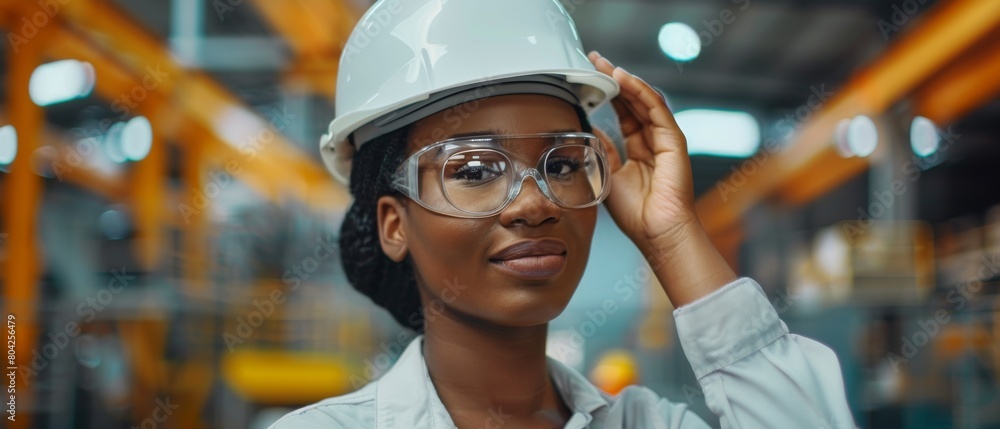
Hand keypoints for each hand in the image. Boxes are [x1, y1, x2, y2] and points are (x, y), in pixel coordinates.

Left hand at [588, 51, 735, 305]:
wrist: (656, 232)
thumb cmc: (635, 214)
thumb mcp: (607, 174)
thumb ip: (601, 149)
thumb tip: (586, 127)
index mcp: (638, 150)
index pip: (623, 113)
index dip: (608, 95)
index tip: (590, 78)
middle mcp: (653, 142)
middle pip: (633, 102)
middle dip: (614, 81)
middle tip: (595, 61)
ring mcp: (665, 140)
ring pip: (645, 101)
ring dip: (625, 81)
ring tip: (606, 65)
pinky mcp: (674, 142)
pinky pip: (656, 110)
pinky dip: (641, 92)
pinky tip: (625, 80)